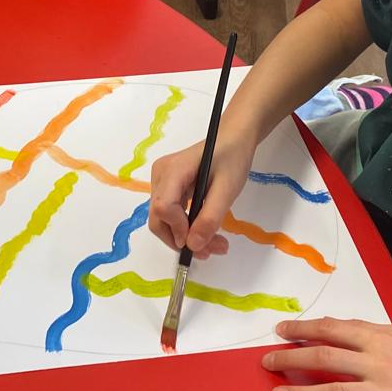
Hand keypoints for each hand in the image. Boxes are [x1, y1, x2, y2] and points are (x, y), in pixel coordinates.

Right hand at [148, 127, 257, 256]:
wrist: (233, 139)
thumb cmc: (232, 157)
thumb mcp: (227, 189)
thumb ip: (210, 217)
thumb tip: (193, 245)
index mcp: (173, 170)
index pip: (162, 207)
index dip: (178, 229)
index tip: (200, 240)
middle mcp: (161, 175)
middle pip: (158, 218)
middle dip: (181, 240)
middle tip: (211, 251)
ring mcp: (162, 182)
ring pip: (164, 220)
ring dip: (185, 238)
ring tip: (215, 245)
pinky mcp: (169, 188)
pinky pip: (170, 214)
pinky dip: (186, 228)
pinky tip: (206, 234)